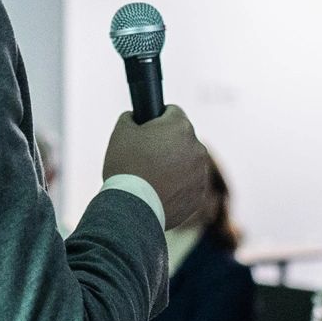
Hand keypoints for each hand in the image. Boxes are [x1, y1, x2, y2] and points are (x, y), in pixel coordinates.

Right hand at [101, 106, 207, 229]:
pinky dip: (177, 186)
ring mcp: (200, 172)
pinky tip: (159, 191)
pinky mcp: (199, 195)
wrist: (132, 208)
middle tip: (145, 157)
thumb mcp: (121, 132)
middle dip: (166, 144)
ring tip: (151, 177)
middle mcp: (197, 147)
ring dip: (173, 166)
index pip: (172, 112)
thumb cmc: (125, 167)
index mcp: (180, 126)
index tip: (147, 131)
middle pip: (181, 139)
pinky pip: (188, 184)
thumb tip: (134, 117)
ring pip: (186, 162)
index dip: (157, 119)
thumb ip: (130, 117)